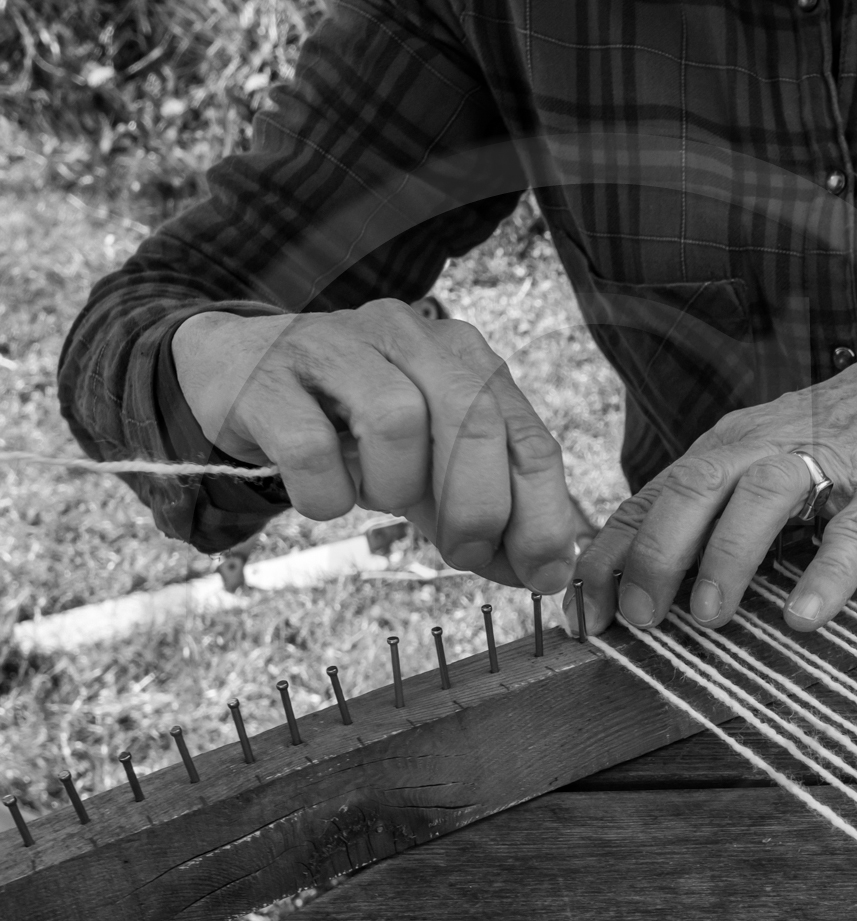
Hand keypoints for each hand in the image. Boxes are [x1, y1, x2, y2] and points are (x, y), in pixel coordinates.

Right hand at [172, 300, 576, 592]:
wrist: (238, 376)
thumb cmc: (354, 432)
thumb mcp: (432, 469)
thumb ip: (488, 512)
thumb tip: (545, 574)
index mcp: (463, 357)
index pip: (528, 436)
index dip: (543, 513)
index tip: (544, 576)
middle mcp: (408, 336)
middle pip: (474, 420)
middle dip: (478, 508)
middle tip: (462, 553)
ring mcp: (335, 345)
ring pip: (397, 419)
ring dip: (394, 487)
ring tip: (375, 494)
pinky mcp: (269, 377)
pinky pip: (312, 449)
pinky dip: (325, 493)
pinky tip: (323, 492)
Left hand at [572, 333, 856, 632]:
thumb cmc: (843, 435)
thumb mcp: (764, 461)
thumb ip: (714, 511)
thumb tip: (648, 578)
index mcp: (726, 448)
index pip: (650, 500)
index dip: (609, 556)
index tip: (580, 611)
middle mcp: (764, 447)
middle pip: (691, 493)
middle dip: (653, 558)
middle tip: (636, 619)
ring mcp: (829, 461)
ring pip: (760, 501)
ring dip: (726, 559)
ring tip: (706, 617)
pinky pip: (855, 530)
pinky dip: (827, 573)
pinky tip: (804, 616)